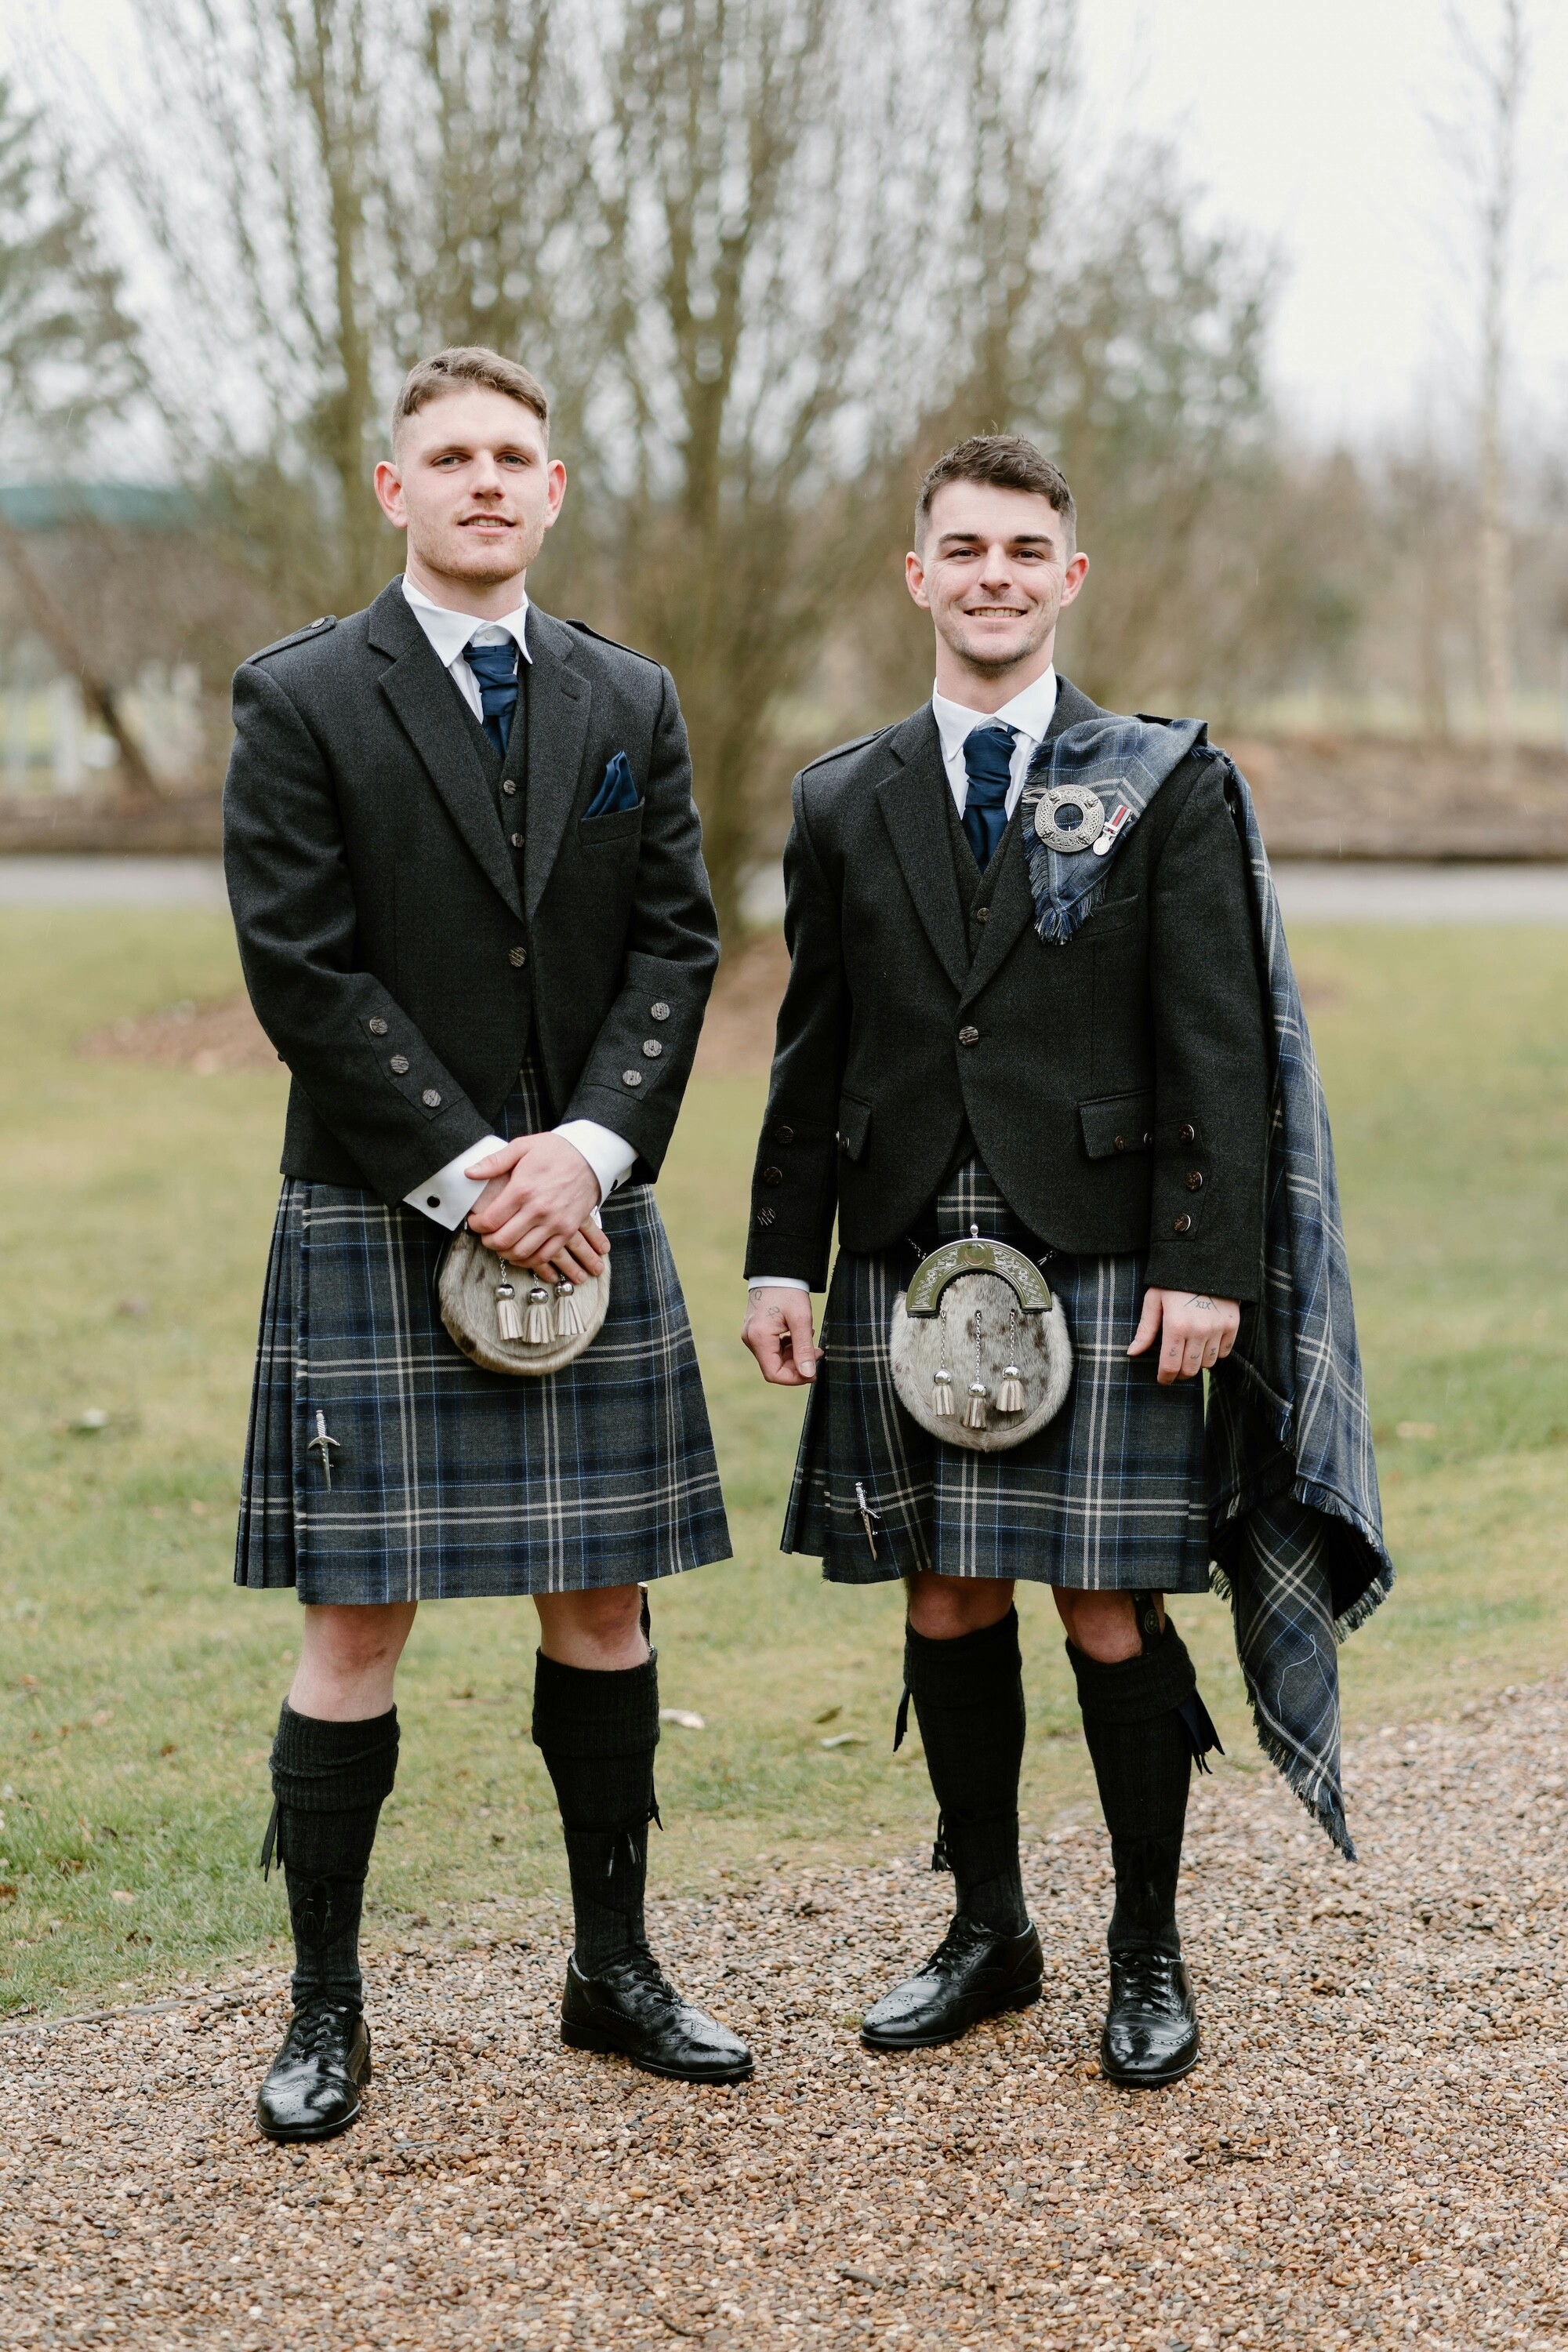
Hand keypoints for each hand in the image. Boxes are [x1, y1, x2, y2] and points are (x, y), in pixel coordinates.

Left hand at [464, 1134, 607, 1282]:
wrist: (591, 1157)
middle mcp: (538, 1210)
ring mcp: (555, 1223)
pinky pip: (544, 1256)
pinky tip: (520, 1253)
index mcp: (522, 1189)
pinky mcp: (568, 1231)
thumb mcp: (523, 1147)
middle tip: (485, 1235)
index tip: (474, 1222)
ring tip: (500, 1244)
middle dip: (487, 1242)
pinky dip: (528, 1261)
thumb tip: (469, 1173)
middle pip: (503, 1240)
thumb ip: (494, 1162)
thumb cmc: (555, 1150)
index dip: (476, 1226)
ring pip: (522, 1252)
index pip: (490, 1220)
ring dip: (505, 1253)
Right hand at [742, 1286, 819, 1384]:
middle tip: (817, 1353)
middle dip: (797, 1365)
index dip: (795, 1378)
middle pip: (774, 1368)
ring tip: (809, 1341)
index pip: (774, 1374)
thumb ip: (804, 1348)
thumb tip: (808, 1373)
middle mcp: (750, 1339)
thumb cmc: (789, 1291)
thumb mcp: (801, 1319)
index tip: (814, 1371)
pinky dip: (787, 1348)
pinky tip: (798, 1336)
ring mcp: (751, 1336)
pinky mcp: (756, 1332)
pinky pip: (772, 1349)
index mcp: (759, 1338)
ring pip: (774, 1359)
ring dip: (794, 1356)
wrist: (777, 1271)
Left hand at [1127, 1287, 1238, 1384]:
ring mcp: (1218, 1328)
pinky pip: (1224, 1353)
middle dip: (1180, 1373)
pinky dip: (1214, 1353)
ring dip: (1197, 1363)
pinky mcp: (1232, 1324)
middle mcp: (1199, 1330)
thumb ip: (1145, 1330)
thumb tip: (1132, 1353)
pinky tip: (1205, 1343)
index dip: (1165, 1377)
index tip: (1162, 1379)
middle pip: (1190, 1369)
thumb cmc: (1173, 1282)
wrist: (1205, 1261)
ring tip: (1190, 1352)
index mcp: (1176, 1325)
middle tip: (1174, 1367)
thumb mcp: (1154, 1300)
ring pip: (1208, 1364)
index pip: (1170, 1365)